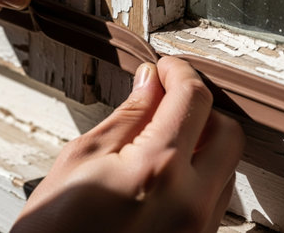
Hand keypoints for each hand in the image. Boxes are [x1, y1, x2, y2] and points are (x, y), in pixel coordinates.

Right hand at [12, 57, 244, 232]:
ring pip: (227, 162)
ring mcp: (199, 228)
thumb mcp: (83, 158)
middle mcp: (191, 202)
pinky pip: (216, 192)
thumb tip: (148, 82)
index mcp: (157, 170)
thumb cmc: (56, 229)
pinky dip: (199, 167)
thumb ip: (127, 116)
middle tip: (167, 94)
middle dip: (199, 103)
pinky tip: (167, 163)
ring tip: (162, 129)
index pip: (192, 99)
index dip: (179, 72)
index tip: (165, 67)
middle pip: (227, 130)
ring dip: (201, 135)